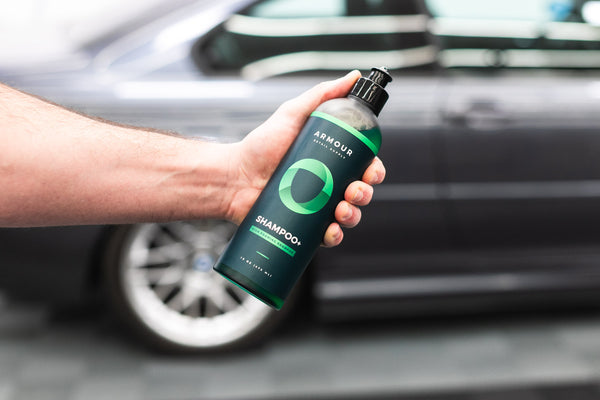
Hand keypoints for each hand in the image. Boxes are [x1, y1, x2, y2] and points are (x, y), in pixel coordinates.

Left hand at [226, 71, 385, 246]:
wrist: (232, 177)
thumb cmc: (260, 146)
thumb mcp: (293, 114)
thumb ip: (322, 95)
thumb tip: (354, 76)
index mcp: (331, 160)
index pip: (363, 166)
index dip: (373, 170)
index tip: (370, 170)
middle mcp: (328, 184)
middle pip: (360, 192)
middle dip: (365, 193)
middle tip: (353, 190)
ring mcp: (317, 208)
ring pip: (349, 215)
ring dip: (354, 215)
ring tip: (341, 210)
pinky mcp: (305, 228)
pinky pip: (328, 236)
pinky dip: (335, 237)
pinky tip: (331, 231)